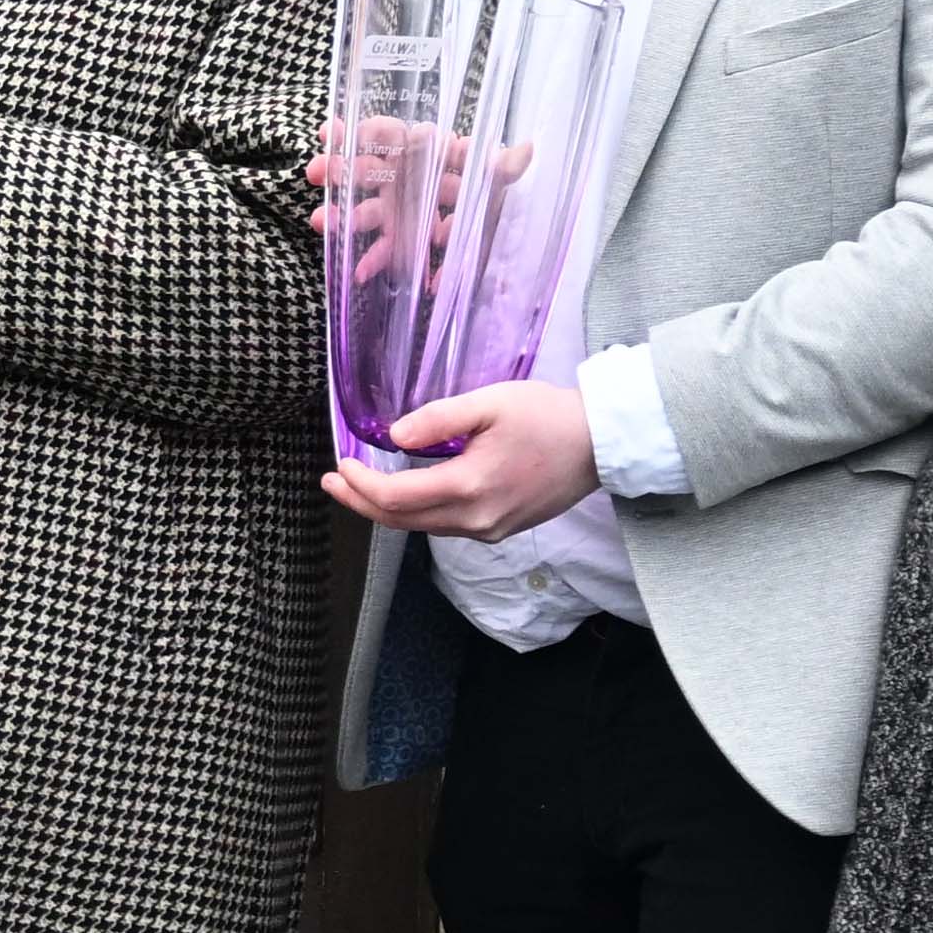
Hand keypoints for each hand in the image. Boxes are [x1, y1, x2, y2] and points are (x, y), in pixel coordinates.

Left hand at [320, 382, 598, 540]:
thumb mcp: (491, 403)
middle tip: (332, 482)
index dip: (360, 485)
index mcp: (471, 487)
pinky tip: (405, 493)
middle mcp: (477, 519)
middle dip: (360, 502)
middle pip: (402, 522)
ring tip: (359, 487)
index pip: (397, 497)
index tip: (341, 464)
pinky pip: (445, 526)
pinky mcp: (499, 529)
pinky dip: (416, 512)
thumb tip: (394, 437)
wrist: (601, 443)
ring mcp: (489, 529)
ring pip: (422, 528)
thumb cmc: (549, 416)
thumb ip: (438, 419)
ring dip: (386, 509)